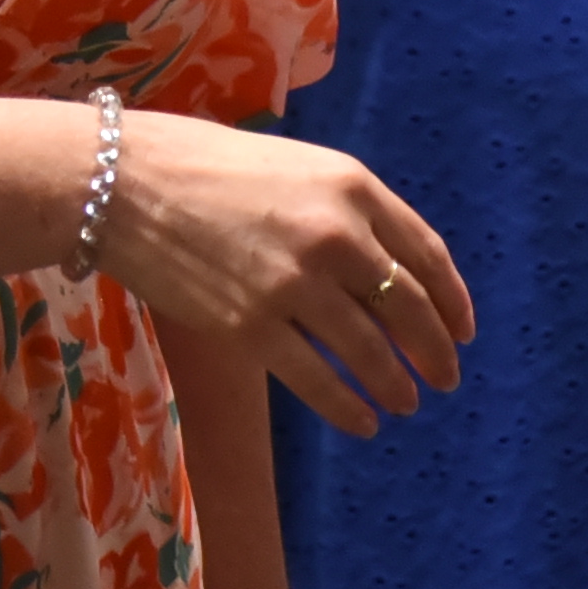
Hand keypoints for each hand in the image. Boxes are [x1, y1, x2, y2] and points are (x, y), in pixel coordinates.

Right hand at [98, 116, 473, 439]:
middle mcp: (335, 235)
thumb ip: (345, 210)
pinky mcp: (252, 327)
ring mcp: (294, 284)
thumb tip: (385, 271)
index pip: (426, 253)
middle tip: (447, 377)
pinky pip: (317, 380)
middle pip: (407, 308)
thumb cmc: (206, 166)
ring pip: (368, 351)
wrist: (124, 182)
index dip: (452, 300)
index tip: (463, 330)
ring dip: (396, 384)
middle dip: (435, 350)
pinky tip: (363, 422)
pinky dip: (348, 408)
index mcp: (352, 186)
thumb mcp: (296, 168)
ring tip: (407, 402)